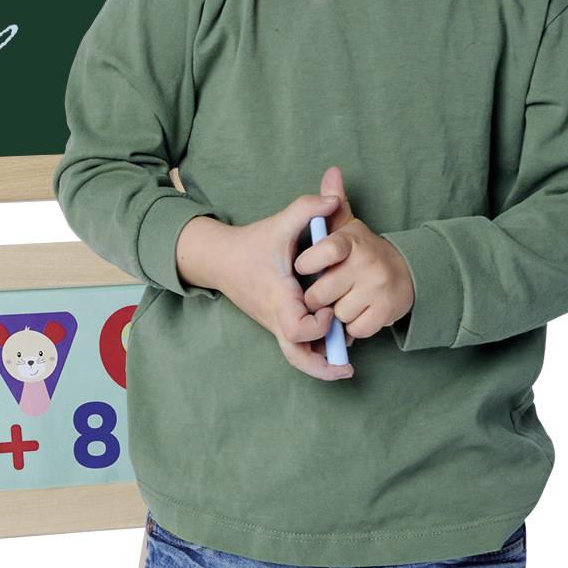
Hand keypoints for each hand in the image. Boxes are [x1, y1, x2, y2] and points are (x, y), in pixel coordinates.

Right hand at [180, 173, 357, 381]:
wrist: (219, 258)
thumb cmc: (251, 243)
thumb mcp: (279, 223)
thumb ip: (307, 208)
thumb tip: (334, 199)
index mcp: (278, 298)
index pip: (297, 329)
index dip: (318, 325)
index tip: (328, 308)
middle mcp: (276, 317)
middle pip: (296, 357)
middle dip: (323, 366)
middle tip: (347, 368)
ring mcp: (275, 324)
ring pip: (296, 356)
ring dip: (320, 364)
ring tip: (345, 366)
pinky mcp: (276, 323)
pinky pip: (295, 346)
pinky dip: (313, 352)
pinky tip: (333, 347)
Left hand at [292, 165, 414, 341]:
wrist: (406, 272)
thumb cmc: (364, 252)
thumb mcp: (349, 227)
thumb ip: (332, 204)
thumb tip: (331, 171)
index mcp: (352, 241)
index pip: (325, 250)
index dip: (308, 262)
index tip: (304, 266)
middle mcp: (367, 263)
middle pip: (321, 293)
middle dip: (318, 297)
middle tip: (325, 291)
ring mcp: (378, 288)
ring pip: (338, 313)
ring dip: (336, 313)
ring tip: (345, 300)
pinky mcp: (386, 311)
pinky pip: (356, 328)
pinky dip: (353, 327)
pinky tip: (357, 312)